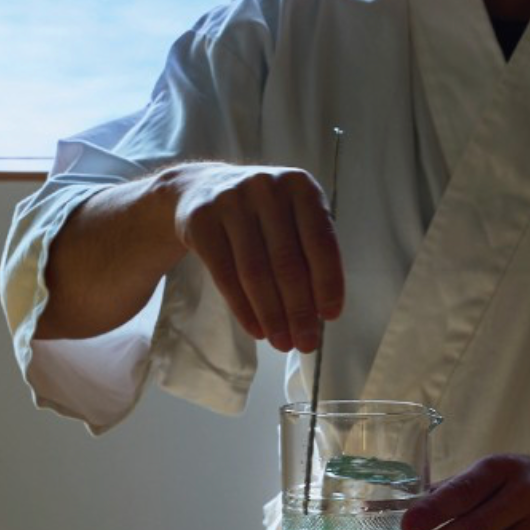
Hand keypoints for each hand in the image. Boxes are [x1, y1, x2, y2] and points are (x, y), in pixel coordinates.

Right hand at [169, 162, 343, 352]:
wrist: (200, 190)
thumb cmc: (260, 213)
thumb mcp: (291, 217)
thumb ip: (309, 252)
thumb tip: (321, 311)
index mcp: (300, 186)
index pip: (320, 241)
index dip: (328, 282)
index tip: (330, 316)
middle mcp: (266, 188)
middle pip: (287, 261)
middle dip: (299, 309)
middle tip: (306, 342)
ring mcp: (231, 201)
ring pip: (255, 272)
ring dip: (271, 315)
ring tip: (281, 342)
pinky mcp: (201, 220)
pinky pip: (225, 275)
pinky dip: (243, 308)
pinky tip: (256, 329)